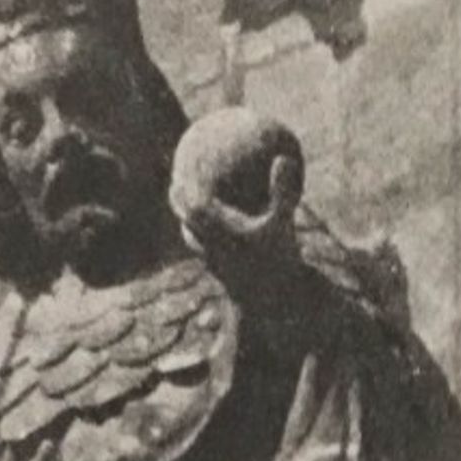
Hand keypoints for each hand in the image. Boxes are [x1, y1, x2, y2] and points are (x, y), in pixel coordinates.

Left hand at [169, 107, 304, 269]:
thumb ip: (283, 191)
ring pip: (196, 239)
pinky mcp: (225, 276)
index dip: (184, 191)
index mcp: (220, 234)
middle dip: (179, 203)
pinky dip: (210, 238)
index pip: (193, 209)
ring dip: (189, 222)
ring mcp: (217, 264)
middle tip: (175, 182)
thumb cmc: (281, 259)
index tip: (179, 173)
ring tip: (188, 206)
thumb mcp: (285, 223)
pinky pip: (212, 252)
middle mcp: (213, 248)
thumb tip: (284, 157)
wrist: (276, 304)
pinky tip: (220, 234)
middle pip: (188, 222)